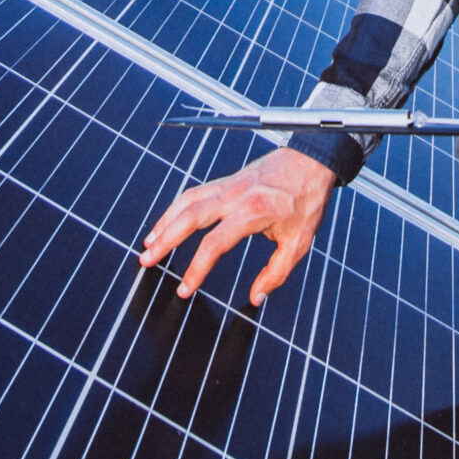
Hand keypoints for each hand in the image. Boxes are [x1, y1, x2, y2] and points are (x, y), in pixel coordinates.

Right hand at [138, 147, 335, 306]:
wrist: (312, 161)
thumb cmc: (307, 200)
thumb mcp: (300, 243)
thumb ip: (276, 273)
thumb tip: (256, 297)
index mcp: (252, 212)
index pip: (214, 243)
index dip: (196, 269)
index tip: (185, 289)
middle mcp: (234, 195)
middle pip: (189, 217)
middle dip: (165, 240)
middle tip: (146, 260)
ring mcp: (228, 185)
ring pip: (186, 200)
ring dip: (164, 222)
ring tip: (149, 243)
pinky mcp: (227, 180)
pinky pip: (195, 193)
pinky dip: (176, 207)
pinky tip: (168, 222)